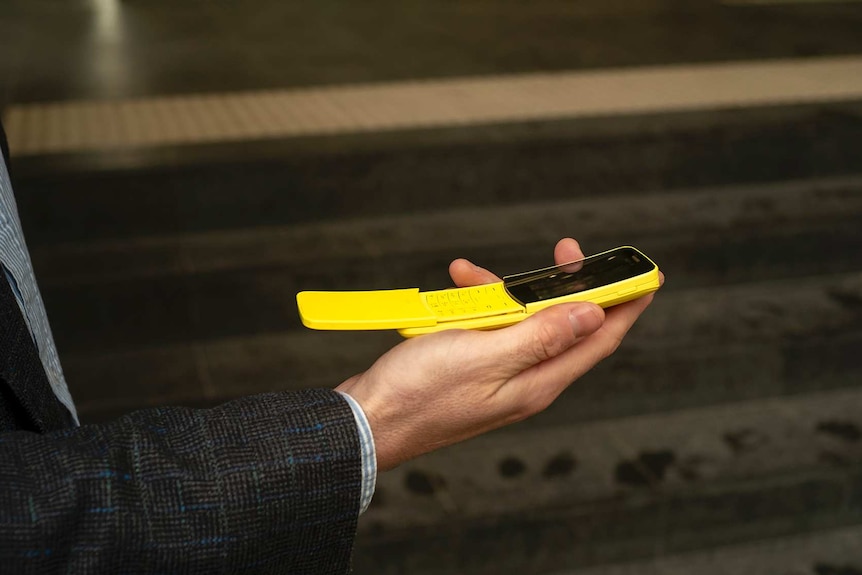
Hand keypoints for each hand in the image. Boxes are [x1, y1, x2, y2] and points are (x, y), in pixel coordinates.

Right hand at [337, 239, 658, 470]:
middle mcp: (528, 379)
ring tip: (469, 274)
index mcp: (539, 380)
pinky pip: (491, 327)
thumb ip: (540, 336)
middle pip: (567, 325)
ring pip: (523, 321)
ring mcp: (500, 374)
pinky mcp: (474, 367)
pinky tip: (453, 289)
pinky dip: (476, 304)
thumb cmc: (419, 395)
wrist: (368, 422)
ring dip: (505, 292)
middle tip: (567, 249)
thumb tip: (592, 316)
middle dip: (569, 285)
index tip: (648, 276)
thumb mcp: (484, 357)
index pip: (600, 339)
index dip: (627, 306)